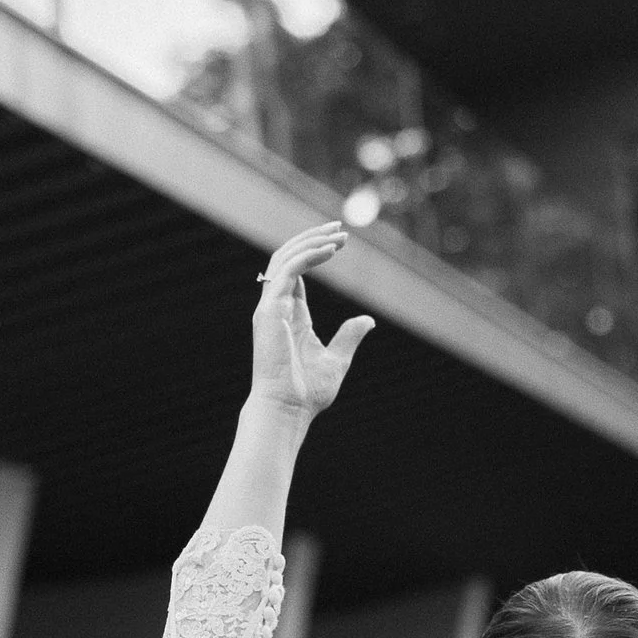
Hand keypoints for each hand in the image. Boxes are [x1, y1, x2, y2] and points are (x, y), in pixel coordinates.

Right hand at [248, 223, 374, 422]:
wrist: (288, 409)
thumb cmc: (307, 392)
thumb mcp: (337, 360)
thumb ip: (349, 337)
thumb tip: (368, 321)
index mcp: (291, 316)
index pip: (297, 272)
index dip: (315, 252)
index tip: (340, 241)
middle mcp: (277, 307)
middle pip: (288, 258)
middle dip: (311, 238)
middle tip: (339, 228)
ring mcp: (271, 307)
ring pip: (284, 259)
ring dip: (310, 242)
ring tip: (337, 235)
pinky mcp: (270, 310)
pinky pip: (287, 271)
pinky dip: (307, 256)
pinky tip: (329, 250)